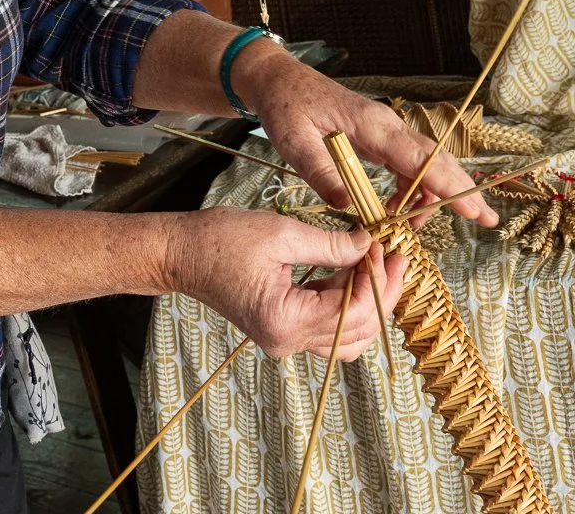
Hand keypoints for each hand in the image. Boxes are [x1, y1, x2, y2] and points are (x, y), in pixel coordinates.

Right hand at [165, 208, 405, 359]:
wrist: (180, 254)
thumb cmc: (219, 240)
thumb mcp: (281, 233)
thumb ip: (331, 245)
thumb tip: (369, 244)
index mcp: (284, 321)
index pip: (352, 313)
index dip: (377, 280)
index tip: (385, 246)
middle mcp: (287, 341)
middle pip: (357, 331)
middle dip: (382, 292)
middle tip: (394, 254)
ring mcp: (285, 339)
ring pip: (347, 336)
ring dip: (367, 301)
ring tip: (375, 262)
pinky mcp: (283, 328)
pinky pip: (328, 326)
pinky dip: (346, 301)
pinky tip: (352, 269)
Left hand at [233, 45, 498, 227]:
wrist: (279, 81)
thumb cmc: (286, 107)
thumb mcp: (294, 143)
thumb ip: (321, 173)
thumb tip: (348, 208)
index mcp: (373, 126)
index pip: (422, 160)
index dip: (451, 187)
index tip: (475, 211)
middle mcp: (388, 126)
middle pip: (437, 160)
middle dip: (462, 192)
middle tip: (484, 221)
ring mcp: (386, 130)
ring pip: (426, 164)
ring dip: (429, 197)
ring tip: (409, 227)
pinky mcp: (379, 137)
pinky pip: (408, 164)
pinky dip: (411, 189)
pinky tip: (395, 210)